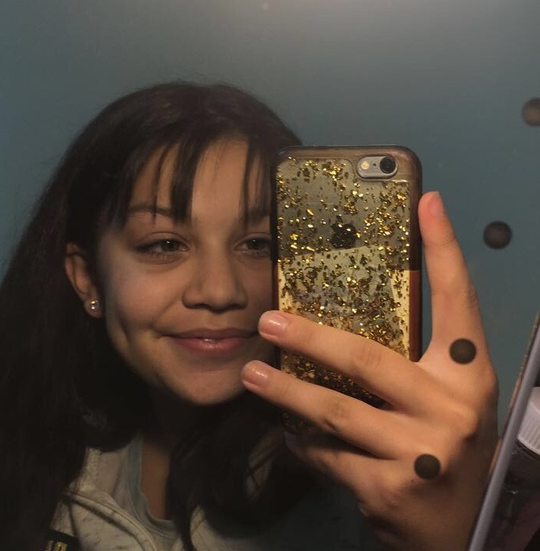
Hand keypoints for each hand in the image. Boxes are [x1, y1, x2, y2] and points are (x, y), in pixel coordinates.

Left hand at [242, 191, 497, 550]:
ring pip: (335, 411)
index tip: (426, 202)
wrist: (463, 530)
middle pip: (368, 359)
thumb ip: (409, 364)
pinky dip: (304, 443)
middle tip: (267, 321)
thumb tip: (347, 321)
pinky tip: (290, 435)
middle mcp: (451, 408)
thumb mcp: (442, 399)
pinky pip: (328, 455)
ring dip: (286, 392)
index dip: (444, 249)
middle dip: (310, 339)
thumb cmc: (446, 446)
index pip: (459, 301)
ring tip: (252, 374)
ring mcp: (420, 451)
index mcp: (468, 375)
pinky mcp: (389, 488)